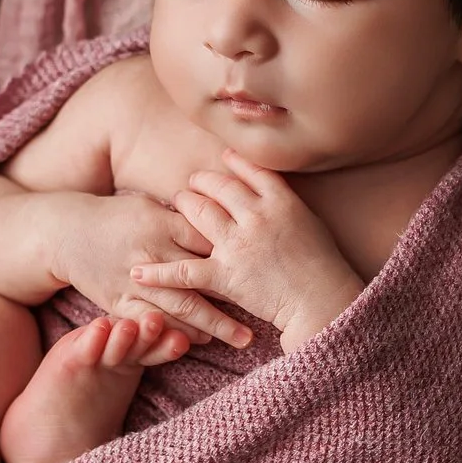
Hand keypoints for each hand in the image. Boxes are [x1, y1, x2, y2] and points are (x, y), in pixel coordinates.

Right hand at [51, 190, 251, 349]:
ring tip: (242, 338)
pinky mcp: (118, 301)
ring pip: (180, 307)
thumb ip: (186, 217)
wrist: (66, 233)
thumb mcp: (151, 206)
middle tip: (267, 314)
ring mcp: (133, 280)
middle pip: (202, 279)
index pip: (209, 242)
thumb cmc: (117, 216)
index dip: (238, 257)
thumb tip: (224, 217)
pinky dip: (176, 333)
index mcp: (162, 224)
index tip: (267, 269)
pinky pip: (152, 322)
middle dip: (236, 298)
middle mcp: (151, 253)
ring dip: (213, 324)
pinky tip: (199, 341)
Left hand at [134, 151, 365, 351]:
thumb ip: (285, 203)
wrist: (322, 302)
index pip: (248, 171)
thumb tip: (268, 188)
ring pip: (198, 213)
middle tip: (193, 184)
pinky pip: (184, 271)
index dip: (231, 164)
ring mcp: (238, 245)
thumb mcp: (311, 223)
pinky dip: (159, 273)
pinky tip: (138, 272)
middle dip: (201, 182)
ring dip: (183, 205)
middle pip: (218, 187)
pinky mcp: (225, 276)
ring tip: (176, 203)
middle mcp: (256, 216)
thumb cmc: (323, 267)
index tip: (221, 160)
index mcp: (281, 201)